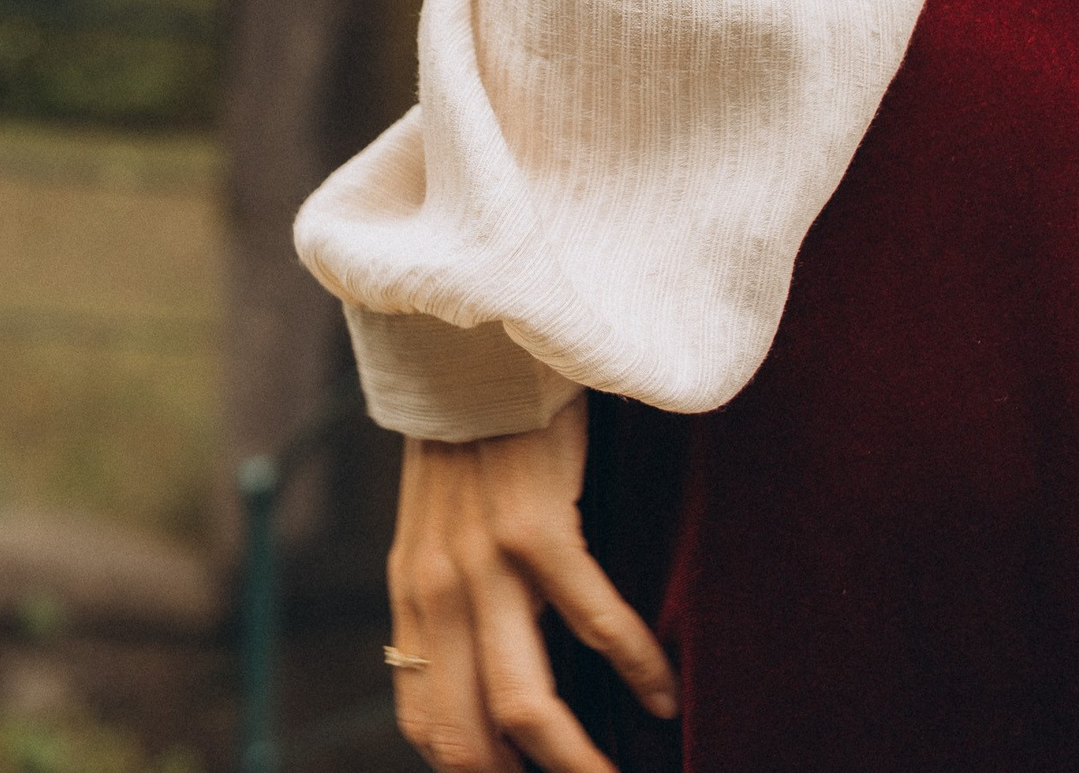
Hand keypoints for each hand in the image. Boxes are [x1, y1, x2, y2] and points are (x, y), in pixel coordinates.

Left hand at [387, 396, 677, 771]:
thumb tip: (495, 674)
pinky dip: (635, 668)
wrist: (468, 348)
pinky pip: (593, 622)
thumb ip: (455, 600)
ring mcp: (482, 562)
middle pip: (470, 739)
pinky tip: (664, 692)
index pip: (429, 726)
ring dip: (581, 761)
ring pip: (525, 705)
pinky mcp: (532, 527)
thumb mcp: (438, 532)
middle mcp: (436, 593)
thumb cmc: (469, 442)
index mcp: (413, 599)